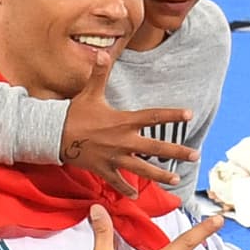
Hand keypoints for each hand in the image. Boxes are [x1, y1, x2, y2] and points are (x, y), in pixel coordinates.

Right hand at [61, 49, 196, 196]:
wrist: (53, 135)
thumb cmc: (74, 113)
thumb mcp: (90, 93)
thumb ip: (99, 74)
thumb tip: (103, 52)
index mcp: (123, 122)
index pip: (153, 117)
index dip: (172, 115)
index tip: (189, 115)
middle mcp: (123, 141)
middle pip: (155, 149)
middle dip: (177, 152)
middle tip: (195, 156)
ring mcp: (114, 158)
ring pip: (142, 170)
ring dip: (160, 176)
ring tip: (176, 180)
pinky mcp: (103, 169)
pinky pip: (118, 182)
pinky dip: (126, 190)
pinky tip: (135, 196)